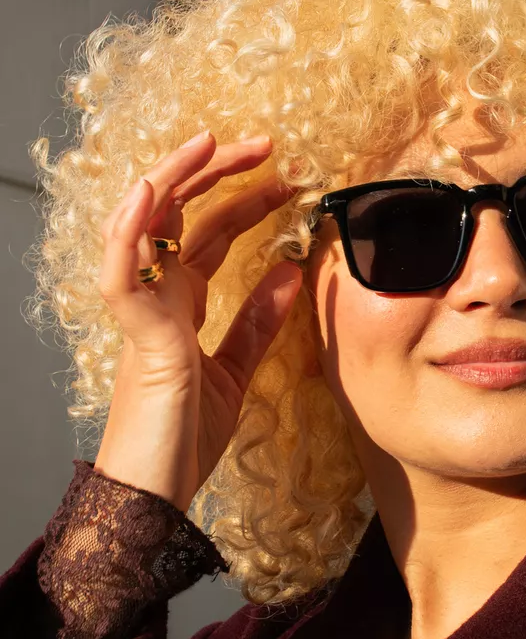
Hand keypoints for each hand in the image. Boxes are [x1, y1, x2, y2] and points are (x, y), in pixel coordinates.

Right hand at [94, 131, 303, 511]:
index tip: (290, 179)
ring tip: (208, 143)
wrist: (156, 495)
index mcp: (181, 305)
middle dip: (220, 174)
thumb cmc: (184, 439)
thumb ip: (259, 321)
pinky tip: (146, 194)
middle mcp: (157, 298)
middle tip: (267, 144)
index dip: (246, 201)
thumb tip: (293, 271)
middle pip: (180, 216)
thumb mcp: (237, 370)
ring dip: (174, 180)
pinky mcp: (138, 337)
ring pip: (143, 227)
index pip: (210, 234)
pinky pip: (121, 274)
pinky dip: (127, 232)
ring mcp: (144, 313)